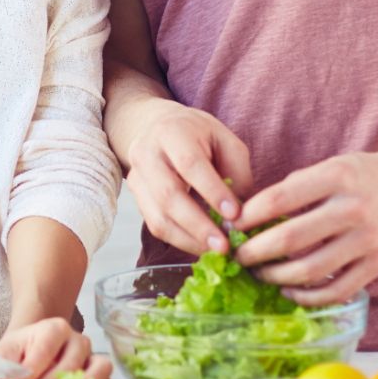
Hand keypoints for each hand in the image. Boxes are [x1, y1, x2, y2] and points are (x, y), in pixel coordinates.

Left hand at [0, 317, 111, 378]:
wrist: (37, 348)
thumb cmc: (23, 351)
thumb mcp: (7, 352)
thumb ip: (2, 366)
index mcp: (55, 328)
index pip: (45, 350)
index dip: (26, 374)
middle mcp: (79, 340)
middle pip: (69, 366)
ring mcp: (93, 358)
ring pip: (96, 374)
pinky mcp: (101, 377)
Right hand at [116, 99, 253, 256]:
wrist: (160, 128)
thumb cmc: (200, 137)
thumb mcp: (226, 142)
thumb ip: (237, 173)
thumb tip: (241, 215)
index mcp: (172, 131)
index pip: (190, 164)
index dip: (212, 191)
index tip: (234, 215)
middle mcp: (147, 153)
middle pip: (169, 194)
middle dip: (199, 225)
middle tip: (225, 245)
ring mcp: (136, 176)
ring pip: (158, 216)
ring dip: (189, 239)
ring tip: (216, 251)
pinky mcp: (136, 197)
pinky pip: (155, 225)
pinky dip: (180, 240)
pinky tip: (201, 245)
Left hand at [233, 150, 377, 305]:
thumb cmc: (362, 175)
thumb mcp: (330, 167)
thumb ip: (296, 187)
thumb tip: (251, 215)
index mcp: (336, 177)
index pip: (278, 199)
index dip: (249, 216)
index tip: (232, 226)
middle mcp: (353, 209)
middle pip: (290, 239)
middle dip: (255, 252)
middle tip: (238, 256)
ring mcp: (368, 240)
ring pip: (310, 270)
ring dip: (276, 277)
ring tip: (260, 273)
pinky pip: (336, 290)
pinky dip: (308, 296)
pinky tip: (289, 290)